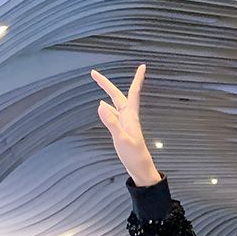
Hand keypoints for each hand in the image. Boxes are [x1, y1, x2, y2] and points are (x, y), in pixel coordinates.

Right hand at [91, 64, 160, 184]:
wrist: (141, 170)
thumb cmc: (134, 157)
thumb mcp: (121, 140)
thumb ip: (111, 123)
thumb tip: (100, 105)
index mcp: (131, 117)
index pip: (133, 93)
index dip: (138, 79)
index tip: (142, 66)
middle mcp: (129, 118)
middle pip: (118, 96)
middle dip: (106, 84)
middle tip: (93, 73)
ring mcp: (125, 124)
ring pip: (116, 104)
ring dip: (108, 93)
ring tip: (98, 83)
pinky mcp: (122, 131)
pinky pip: (114, 114)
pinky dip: (108, 108)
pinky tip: (103, 107)